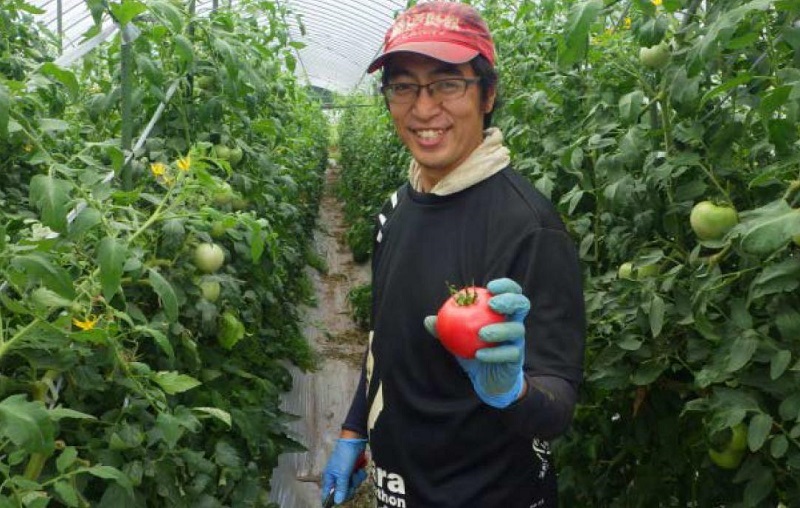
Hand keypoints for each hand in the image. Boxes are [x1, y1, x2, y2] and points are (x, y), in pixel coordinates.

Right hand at [320, 437, 367, 505]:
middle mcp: (336, 477)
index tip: (343, 497)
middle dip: (350, 487)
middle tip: (352, 480)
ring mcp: (345, 474)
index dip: (334, 498)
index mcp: (329, 478)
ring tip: (356, 471)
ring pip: (352, 486)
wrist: (355, 440)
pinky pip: (357, 479)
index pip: (328, 494)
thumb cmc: (345, 455)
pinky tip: (360, 469)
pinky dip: (360, 475)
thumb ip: (341, 487)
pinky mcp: (353, 470)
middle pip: (343, 492)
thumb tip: (338, 502)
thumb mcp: (342, 473)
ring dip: (356, 480)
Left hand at [425, 278, 528, 408]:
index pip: (511, 291)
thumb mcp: (457, 338)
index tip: (489, 287)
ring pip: (517, 329)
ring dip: (500, 329)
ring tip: (481, 333)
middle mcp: (514, 322)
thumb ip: (445, 328)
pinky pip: (509, 353)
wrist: (486, 379)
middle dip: (510, 300)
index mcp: (502, 312)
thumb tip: (428, 320)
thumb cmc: (473, 350)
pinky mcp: (517, 359)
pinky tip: (479, 354)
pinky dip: (494, 353)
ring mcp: (518, 340)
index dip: (505, 285)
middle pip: (522, 304)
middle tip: (492, 304)